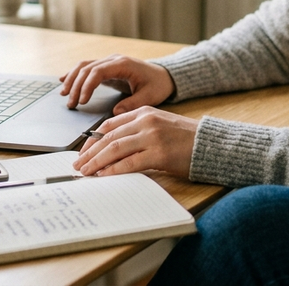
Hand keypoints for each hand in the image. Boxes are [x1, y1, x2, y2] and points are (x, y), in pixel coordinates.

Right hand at [59, 54, 175, 114]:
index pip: (98, 72)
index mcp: (123, 64)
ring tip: (64, 95)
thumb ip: (133, 104)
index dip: (87, 86)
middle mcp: (113, 60)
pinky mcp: (107, 68)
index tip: (82, 102)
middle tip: (71, 104)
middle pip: (87, 68)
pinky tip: (63, 80)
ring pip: (84, 66)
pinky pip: (87, 68)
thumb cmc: (157, 85)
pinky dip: (74, 74)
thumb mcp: (149, 97)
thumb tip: (115, 112)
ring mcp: (109, 62)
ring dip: (72, 79)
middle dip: (76, 86)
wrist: (164, 76)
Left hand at [73, 107, 197, 177]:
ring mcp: (152, 137)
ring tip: (85, 172)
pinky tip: (104, 176)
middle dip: (90, 153)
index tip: (83, 152)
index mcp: (144, 112)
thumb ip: (137, 131)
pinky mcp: (159, 154)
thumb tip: (111, 148)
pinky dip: (113, 170)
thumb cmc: (185, 138)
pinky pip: (129, 163)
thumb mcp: (158, 125)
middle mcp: (146, 122)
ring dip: (96, 163)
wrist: (211, 144)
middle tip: (78, 165)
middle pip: (108, 138)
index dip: (92, 140)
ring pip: (115, 149)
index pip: (109, 125)